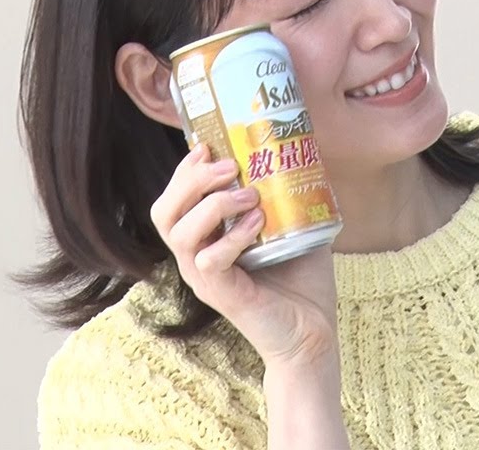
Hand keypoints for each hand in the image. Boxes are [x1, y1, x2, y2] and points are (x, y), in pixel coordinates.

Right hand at [150, 143, 340, 368]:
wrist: (313, 333)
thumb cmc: (301, 282)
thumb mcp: (294, 226)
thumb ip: (289, 195)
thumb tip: (301, 152)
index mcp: (205, 240)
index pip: (174, 200)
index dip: (184, 171)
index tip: (207, 146)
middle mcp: (196, 258)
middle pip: (164, 212)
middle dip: (191, 180)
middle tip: (229, 166)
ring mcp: (205, 278)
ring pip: (180, 233)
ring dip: (213, 204)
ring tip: (250, 194)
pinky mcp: (221, 295)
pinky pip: (210, 260)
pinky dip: (232, 236)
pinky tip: (257, 222)